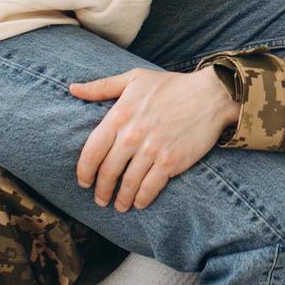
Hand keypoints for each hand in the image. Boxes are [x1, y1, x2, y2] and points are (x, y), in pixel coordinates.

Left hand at [69, 67, 240, 212]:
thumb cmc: (171, 85)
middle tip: (100, 199)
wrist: (211, 94)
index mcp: (119, 115)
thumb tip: (73, 89)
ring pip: (127, 184)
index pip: (91, 151)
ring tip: (119, 205)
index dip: (84, 171)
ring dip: (120, 199)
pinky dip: (141, 200)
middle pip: (107, 172)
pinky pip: (149, 189)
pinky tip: (139, 203)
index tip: (84, 181)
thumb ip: (102, 86)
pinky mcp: (170, 162)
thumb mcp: (134, 78)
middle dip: (101, 190)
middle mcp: (132, 135)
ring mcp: (151, 150)